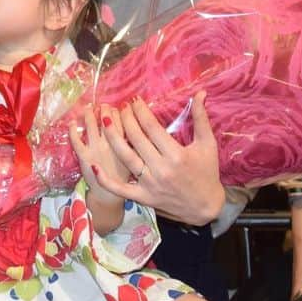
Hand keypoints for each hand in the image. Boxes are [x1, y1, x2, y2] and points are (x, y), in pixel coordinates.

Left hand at [69, 110, 125, 233]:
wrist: (110, 196)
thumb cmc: (123, 176)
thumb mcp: (135, 161)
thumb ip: (134, 144)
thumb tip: (134, 124)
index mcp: (126, 148)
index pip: (123, 123)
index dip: (120, 113)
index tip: (118, 108)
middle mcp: (111, 147)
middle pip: (107, 121)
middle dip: (105, 110)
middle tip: (103, 105)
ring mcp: (96, 151)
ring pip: (91, 126)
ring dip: (89, 114)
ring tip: (88, 108)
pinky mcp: (84, 157)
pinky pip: (76, 140)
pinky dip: (73, 129)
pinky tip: (73, 122)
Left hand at [90, 92, 225, 224]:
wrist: (206, 208)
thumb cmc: (207, 172)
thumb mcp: (207, 144)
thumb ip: (201, 117)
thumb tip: (200, 92)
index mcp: (176, 156)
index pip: (151, 127)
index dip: (140, 111)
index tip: (134, 100)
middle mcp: (161, 170)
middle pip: (136, 138)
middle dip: (126, 118)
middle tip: (120, 106)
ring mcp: (150, 185)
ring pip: (125, 158)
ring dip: (113, 137)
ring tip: (105, 119)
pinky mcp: (144, 198)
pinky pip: (121, 189)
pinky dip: (106, 180)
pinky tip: (94, 166)